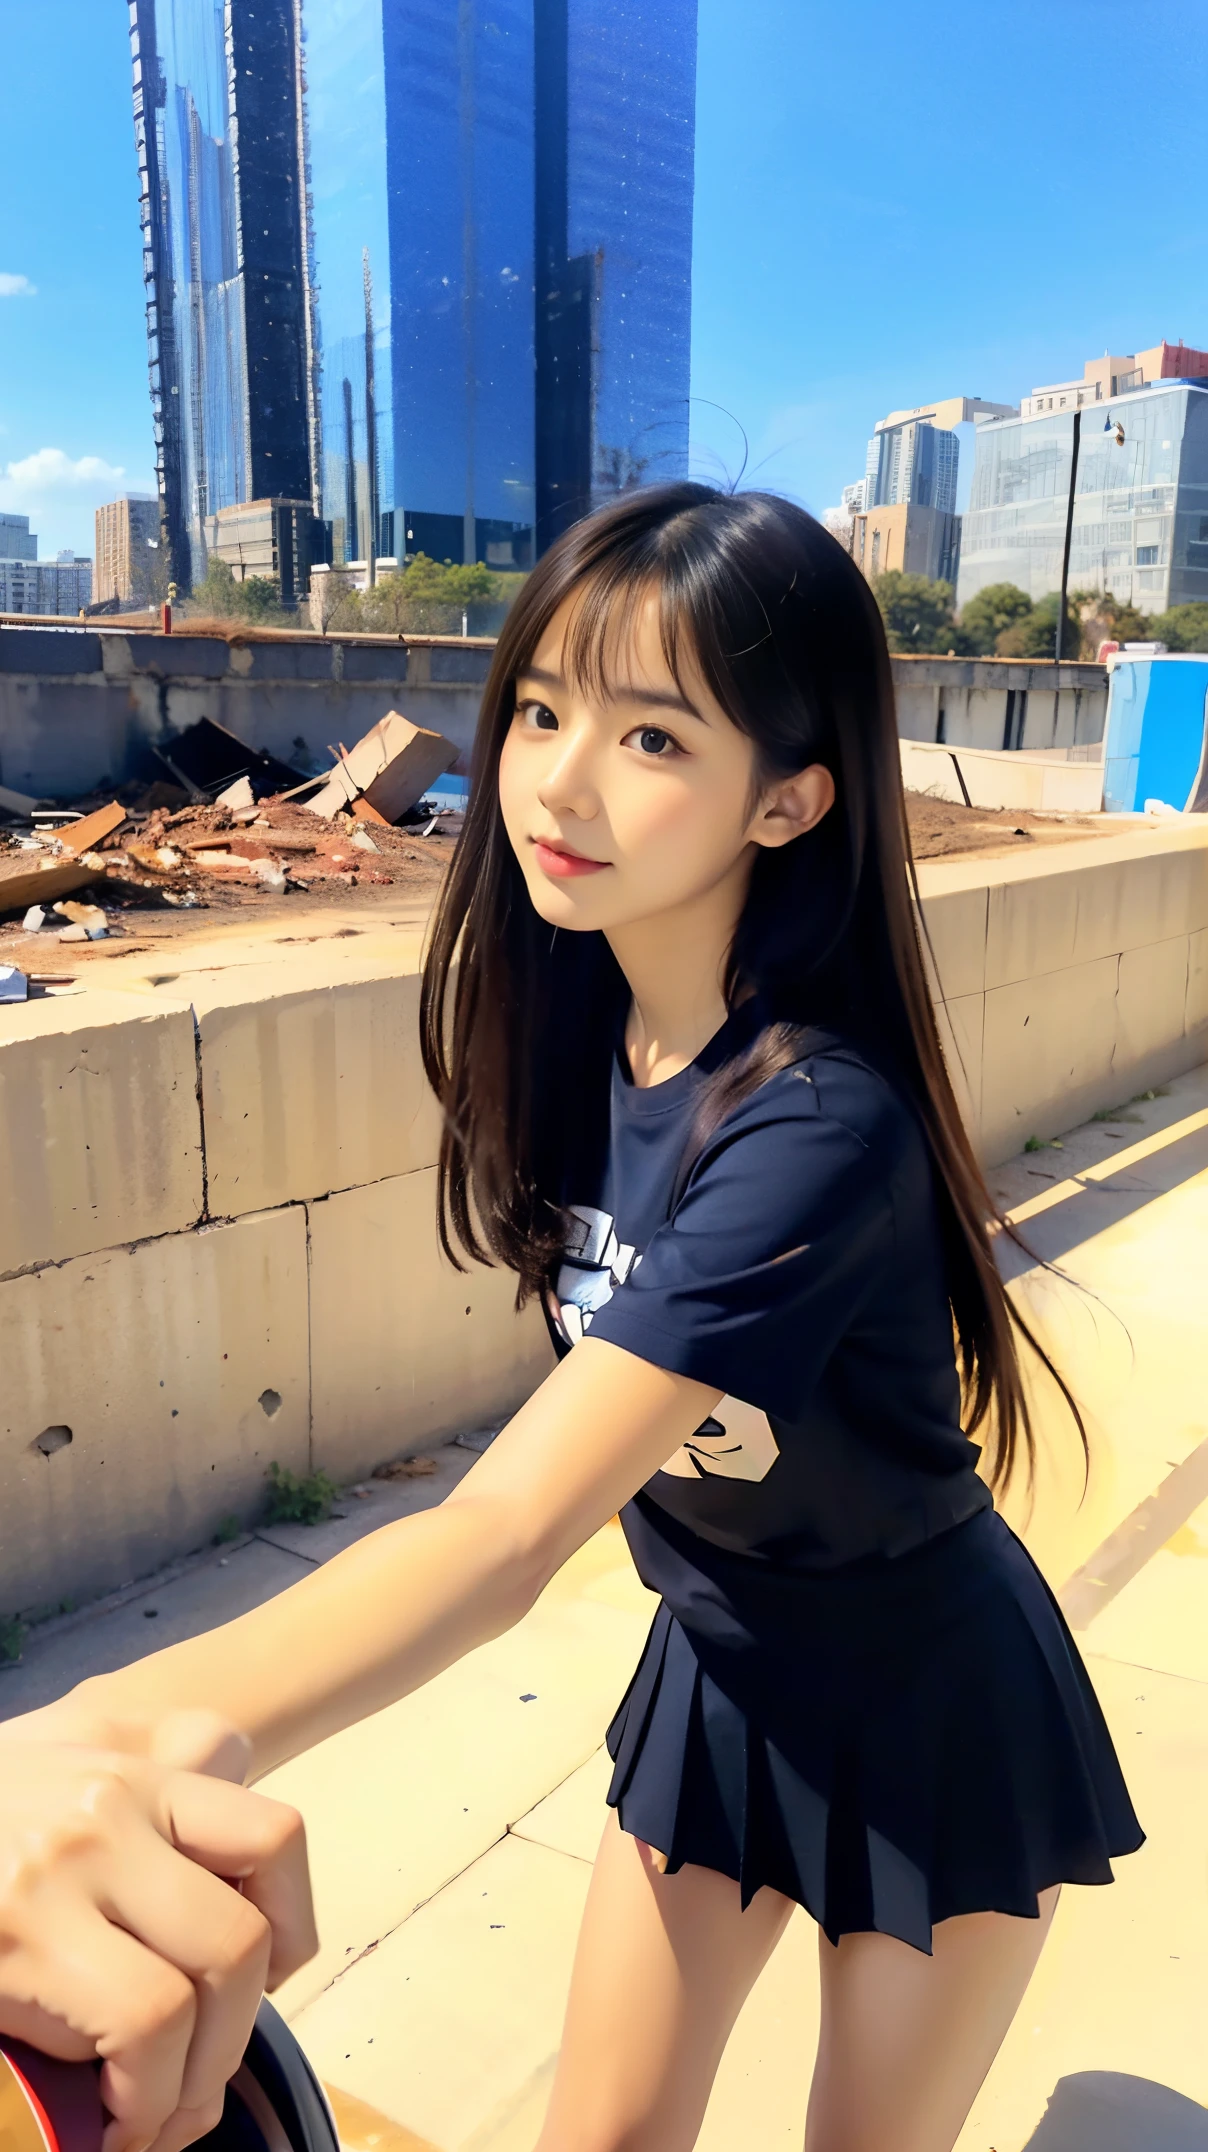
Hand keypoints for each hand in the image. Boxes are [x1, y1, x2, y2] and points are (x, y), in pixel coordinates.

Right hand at [0, 1731, 315, 2151]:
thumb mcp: (45, 1770)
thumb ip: (133, 1780)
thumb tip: (223, 1784)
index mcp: (125, 1767)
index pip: (271, 1830)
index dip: (291, 1923)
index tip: (260, 1985)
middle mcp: (112, 1801)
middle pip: (250, 1926)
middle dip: (241, 2030)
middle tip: (194, 2087)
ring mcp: (72, 1863)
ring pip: (215, 1975)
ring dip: (197, 2076)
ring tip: (153, 2120)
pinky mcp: (25, 1935)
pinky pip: (148, 2022)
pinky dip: (145, 2094)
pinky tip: (111, 2128)